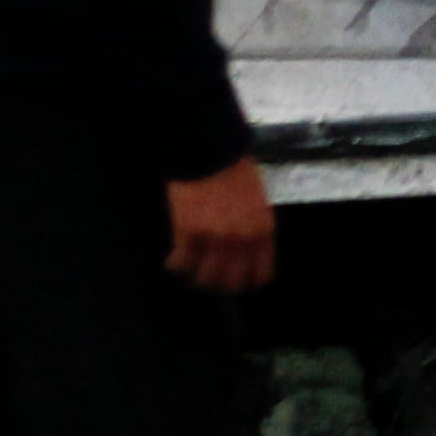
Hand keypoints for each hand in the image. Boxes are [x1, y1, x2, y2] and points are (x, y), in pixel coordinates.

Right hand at [162, 158, 274, 295]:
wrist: (209, 151)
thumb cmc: (234, 170)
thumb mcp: (258, 202)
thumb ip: (255, 228)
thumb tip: (247, 252)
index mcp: (263, 231)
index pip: (261, 274)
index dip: (246, 282)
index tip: (236, 281)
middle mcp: (242, 240)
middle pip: (232, 282)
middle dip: (220, 285)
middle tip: (208, 279)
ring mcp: (215, 238)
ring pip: (205, 278)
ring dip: (196, 278)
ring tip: (189, 272)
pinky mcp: (189, 232)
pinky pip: (181, 262)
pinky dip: (175, 265)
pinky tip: (173, 261)